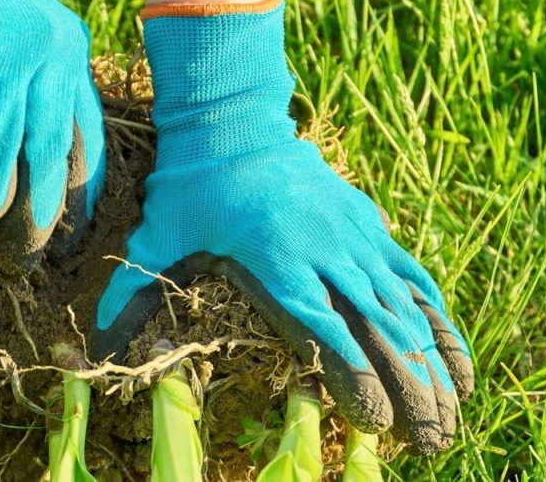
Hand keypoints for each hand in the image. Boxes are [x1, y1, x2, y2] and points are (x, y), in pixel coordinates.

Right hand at [0, 0, 104, 264]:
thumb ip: (40, 72)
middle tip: (29, 261)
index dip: (81, 189)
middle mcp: (43, 55)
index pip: (86, 134)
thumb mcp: (24, 21)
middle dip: (40, 215)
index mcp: (69, 49)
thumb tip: (40, 141)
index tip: (76, 231)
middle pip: (46, 154)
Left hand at [92, 0, 471, 453]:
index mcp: (278, 260)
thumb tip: (94, 336)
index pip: (321, 325)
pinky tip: (444, 330)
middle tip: (427, 426)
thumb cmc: (196, 182)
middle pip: (373, 318)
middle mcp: (323, 249)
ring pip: (398, 295)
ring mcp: (349, 232)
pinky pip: (405, 263)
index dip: (350, 370)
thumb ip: (133, 284)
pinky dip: (428, 299)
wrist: (235, 119)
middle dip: (404, 375)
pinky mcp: (363, 217)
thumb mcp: (161, 232)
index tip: (371, 413)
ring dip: (426, 345)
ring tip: (451, 392)